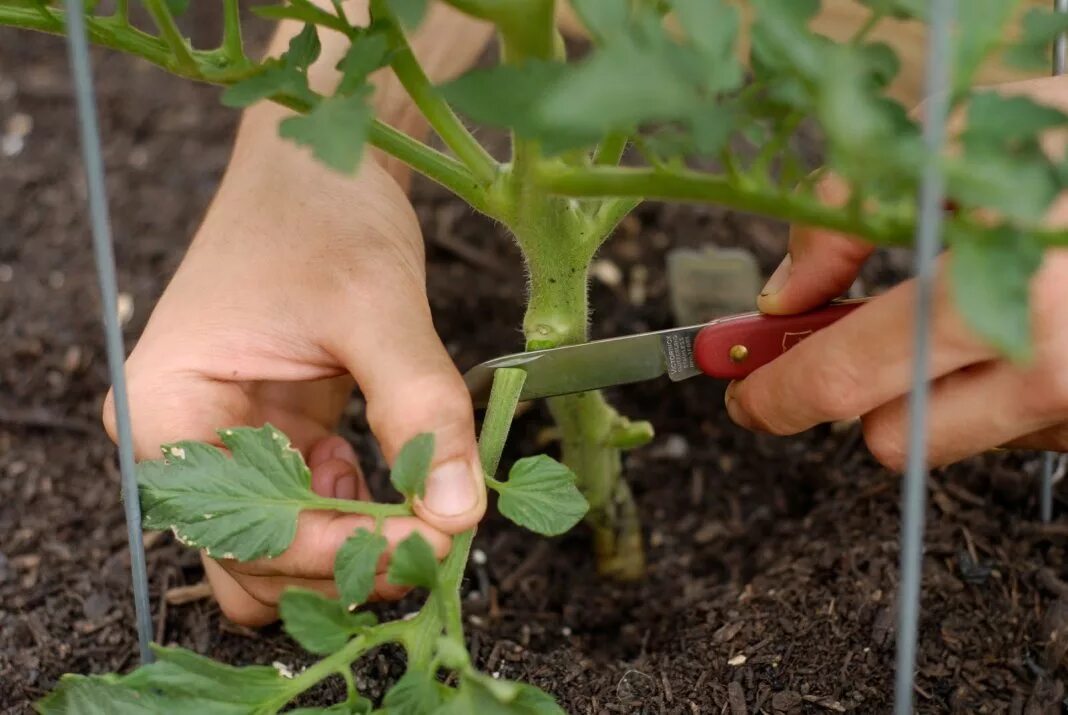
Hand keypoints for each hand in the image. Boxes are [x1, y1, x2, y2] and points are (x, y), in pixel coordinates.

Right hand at [103, 103, 484, 625]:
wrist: (318, 164)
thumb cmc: (323, 214)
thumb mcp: (376, 307)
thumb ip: (419, 410)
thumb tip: (459, 514)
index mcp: (166, 410)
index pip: (245, 530)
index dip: (341, 549)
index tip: (434, 540)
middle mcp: (181, 442)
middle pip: (255, 560)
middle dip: (348, 558)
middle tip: (440, 535)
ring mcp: (226, 444)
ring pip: (283, 549)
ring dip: (353, 544)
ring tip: (424, 508)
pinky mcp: (272, 438)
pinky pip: (310, 509)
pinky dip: (359, 510)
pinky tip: (395, 469)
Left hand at [724, 78, 1067, 469]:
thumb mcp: (966, 138)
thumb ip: (853, 215)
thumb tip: (784, 294)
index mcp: (999, 289)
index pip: (847, 377)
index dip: (778, 393)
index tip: (746, 396)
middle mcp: (1048, 369)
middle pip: (889, 439)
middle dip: (852, 398)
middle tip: (834, 352)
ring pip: (950, 440)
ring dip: (928, 393)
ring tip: (959, 316)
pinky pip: (1015, 431)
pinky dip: (993, 391)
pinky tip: (1016, 331)